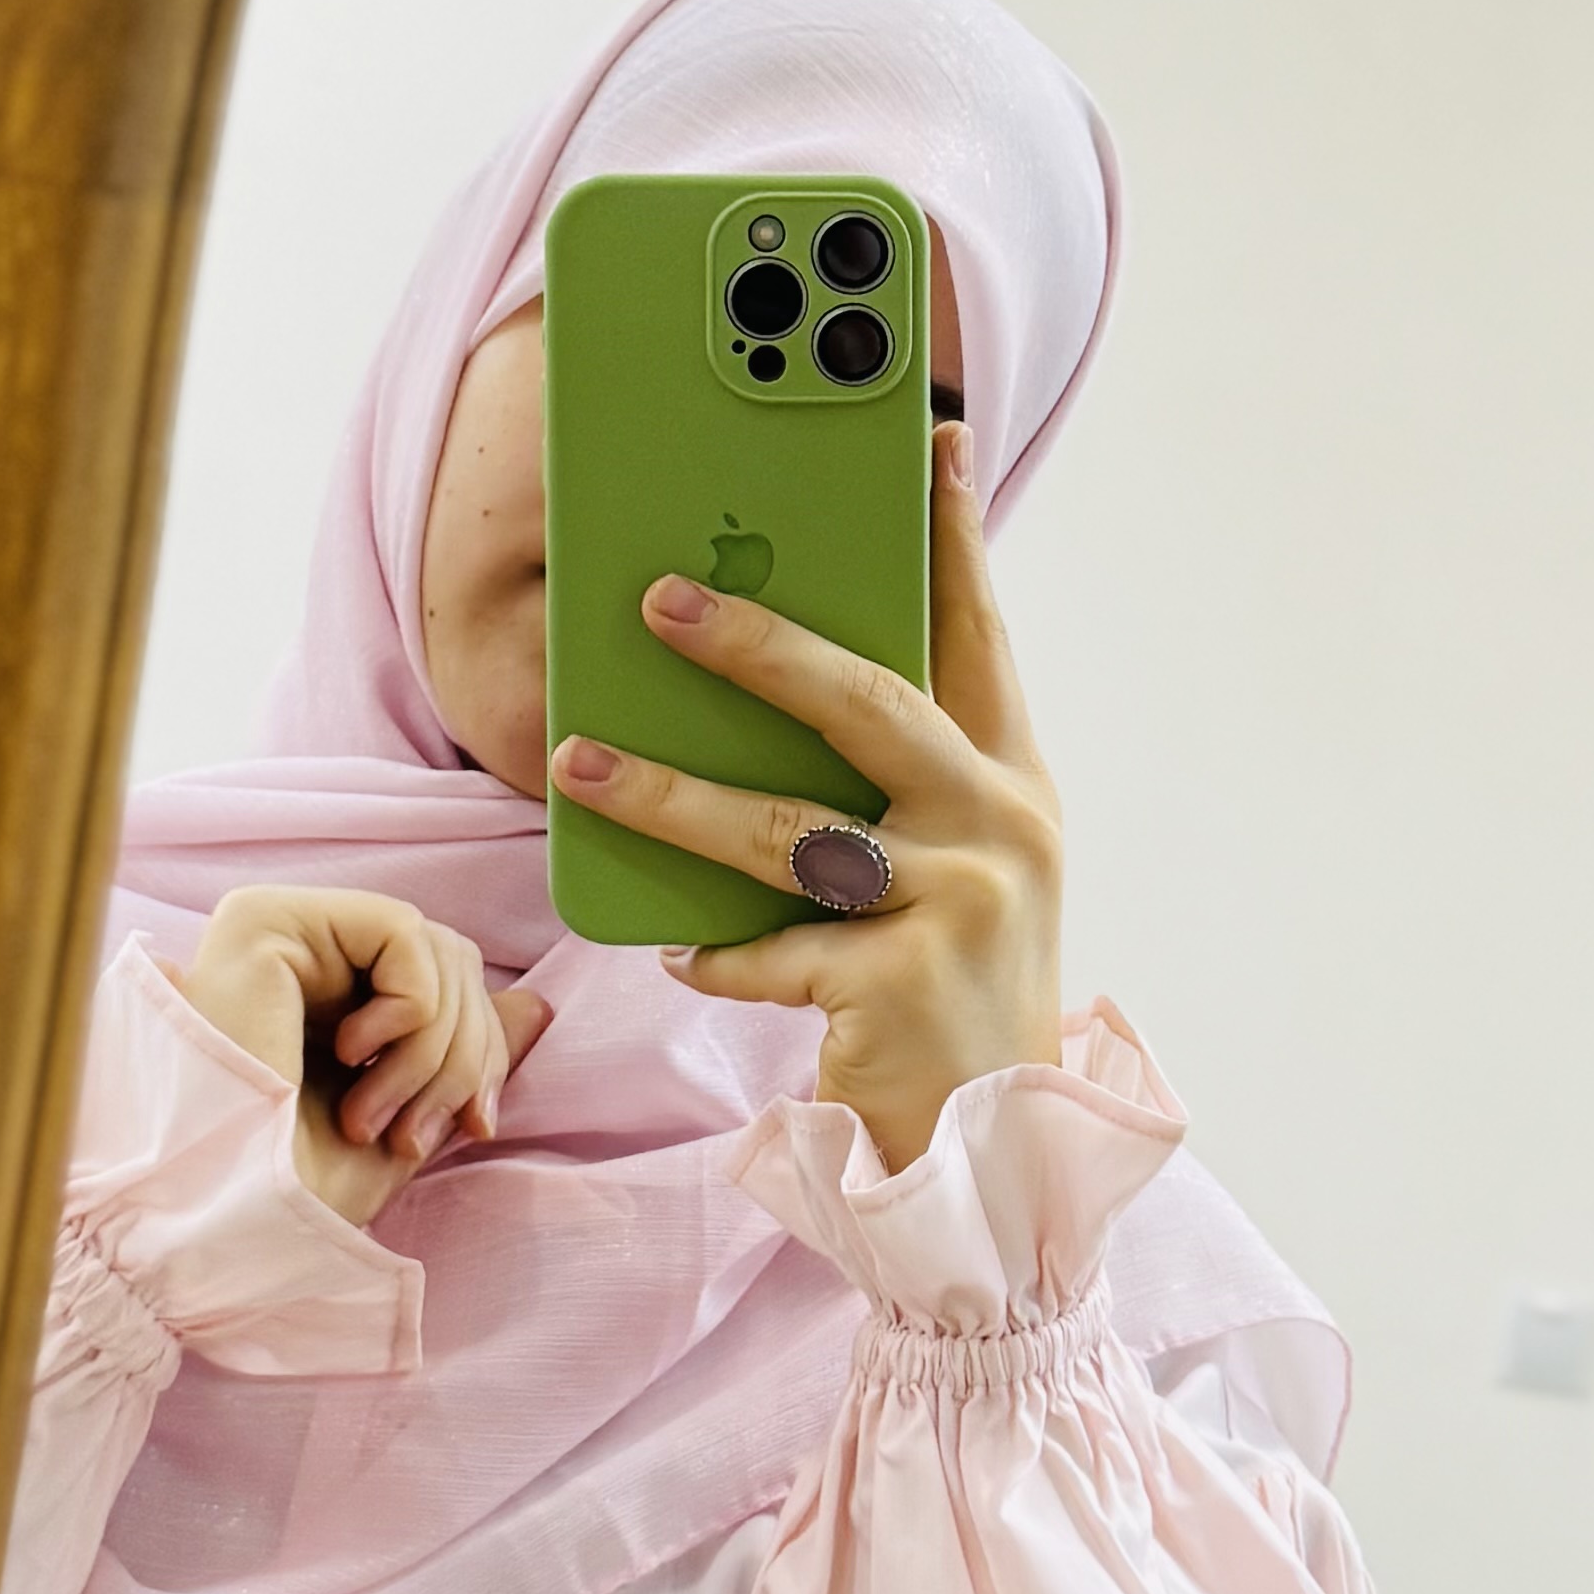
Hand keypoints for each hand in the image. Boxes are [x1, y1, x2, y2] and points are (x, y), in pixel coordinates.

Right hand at [172, 888, 552, 1227]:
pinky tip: (349, 1058)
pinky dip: (407, 1010)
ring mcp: (279, 928)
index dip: (482, 1051)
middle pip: (450, 960)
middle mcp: (300, 950)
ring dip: (431, 1051)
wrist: (230, 1218)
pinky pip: (402, 931)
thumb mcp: (408, 1121)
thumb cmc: (298, 1189)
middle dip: (463, 1057)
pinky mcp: (267, 921)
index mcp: (327, 995)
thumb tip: (538, 1006)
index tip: (476, 1128)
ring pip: (434, 947)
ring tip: (372, 1119)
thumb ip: (462, 1058)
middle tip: (416, 1136)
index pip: (448, 982)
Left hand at [550, 425, 1061, 1172]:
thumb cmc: (953, 989)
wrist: (998, 1152)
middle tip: (659, 599)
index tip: (930, 441)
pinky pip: (772, 951)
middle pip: (869, 705)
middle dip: (760, 642)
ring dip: (668, 794)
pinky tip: (677, 948)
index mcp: (1012, 784)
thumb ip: (895, 785)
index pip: (978, 637)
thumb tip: (771, 678)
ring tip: (580, 762)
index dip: (954, 537)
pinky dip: (715, 951)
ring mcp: (955, 910)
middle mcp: (998, 832)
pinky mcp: (899, 988)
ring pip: (785, 831)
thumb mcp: (954, 871)